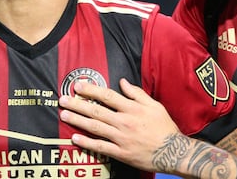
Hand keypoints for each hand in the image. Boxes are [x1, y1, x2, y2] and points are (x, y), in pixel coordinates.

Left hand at [58, 78, 181, 172]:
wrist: (173, 152)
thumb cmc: (164, 128)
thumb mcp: (155, 106)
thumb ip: (137, 93)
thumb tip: (122, 82)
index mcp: (132, 108)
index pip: (108, 96)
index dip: (91, 90)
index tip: (78, 86)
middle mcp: (124, 122)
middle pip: (97, 110)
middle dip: (78, 104)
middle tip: (63, 100)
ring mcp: (121, 138)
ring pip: (95, 127)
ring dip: (78, 120)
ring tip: (64, 115)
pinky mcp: (121, 153)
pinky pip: (101, 147)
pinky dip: (87, 143)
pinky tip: (75, 138)